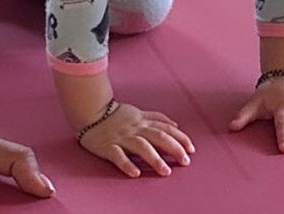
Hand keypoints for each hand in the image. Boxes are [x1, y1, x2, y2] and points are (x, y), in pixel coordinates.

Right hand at [77, 102, 195, 177]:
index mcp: (143, 121)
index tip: (192, 149)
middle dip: (174, 148)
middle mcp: (135, 128)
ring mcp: (122, 137)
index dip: (180, 138)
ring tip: (166, 171)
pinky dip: (127, 164)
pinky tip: (135, 173)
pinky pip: (118, 156)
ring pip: (141, 146)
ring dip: (155, 159)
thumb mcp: (139, 113)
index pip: (166, 129)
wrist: (91, 111)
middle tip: (186, 161)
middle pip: (158, 136)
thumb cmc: (116, 114)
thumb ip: (157, 118)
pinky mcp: (108, 146)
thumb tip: (176, 125)